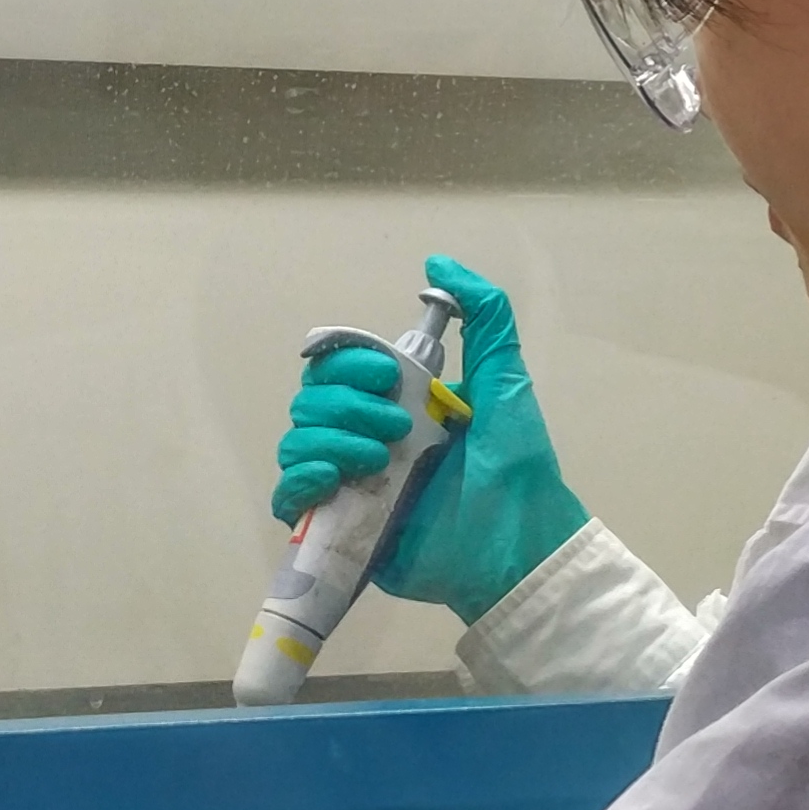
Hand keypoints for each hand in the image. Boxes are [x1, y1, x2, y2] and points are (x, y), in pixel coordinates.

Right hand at [266, 256, 591, 624]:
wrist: (519, 545)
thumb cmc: (517, 466)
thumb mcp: (504, 380)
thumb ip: (484, 317)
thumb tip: (437, 264)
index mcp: (397, 405)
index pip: (337, 367)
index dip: (349, 363)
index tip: (388, 376)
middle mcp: (365, 439)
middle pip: (310, 401)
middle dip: (345, 404)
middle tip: (397, 428)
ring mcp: (349, 484)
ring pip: (296, 442)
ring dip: (329, 440)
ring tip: (379, 461)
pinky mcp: (339, 528)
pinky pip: (289, 496)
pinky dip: (299, 481)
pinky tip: (333, 480)